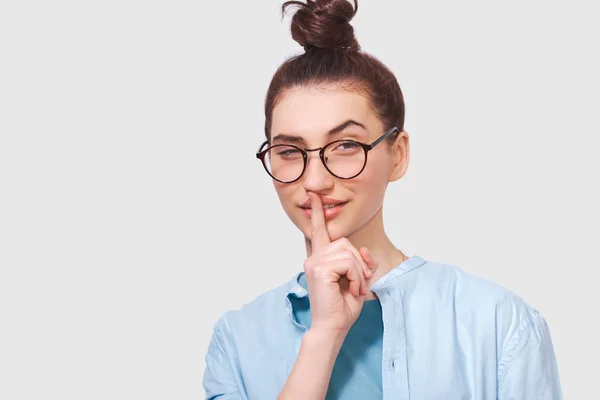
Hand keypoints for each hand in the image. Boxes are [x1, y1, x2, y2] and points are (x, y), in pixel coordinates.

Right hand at [303, 192, 378, 333]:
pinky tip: (352, 289)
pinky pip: (348, 262)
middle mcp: (314, 257)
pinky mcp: (319, 269)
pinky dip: (356, 277)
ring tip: (354, 288)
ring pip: (348, 252)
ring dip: (359, 272)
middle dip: (359, 262)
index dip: (318, 213)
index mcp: (320, 258)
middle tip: (360, 283)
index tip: (314, 195)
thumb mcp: (356, 279)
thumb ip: (358, 261)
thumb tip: (362, 250)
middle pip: (345, 242)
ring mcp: (314, 262)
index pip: (319, 231)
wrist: (333, 327)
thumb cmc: (342, 307)